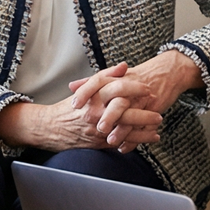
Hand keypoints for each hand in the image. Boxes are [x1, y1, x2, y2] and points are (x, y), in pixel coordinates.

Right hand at [0, 88, 163, 153]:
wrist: (52, 128)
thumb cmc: (71, 107)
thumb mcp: (87, 88)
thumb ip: (106, 76)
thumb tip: (125, 66)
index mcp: (93, 96)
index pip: (117, 88)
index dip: (134, 88)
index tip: (146, 88)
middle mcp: (95, 112)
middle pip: (125, 110)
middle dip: (143, 110)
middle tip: (157, 107)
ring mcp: (97, 128)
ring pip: (125, 128)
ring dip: (144, 127)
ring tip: (158, 124)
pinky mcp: (99, 142)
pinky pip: (122, 141)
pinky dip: (137, 140)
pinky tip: (150, 137)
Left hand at [69, 52, 203, 145]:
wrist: (166, 72)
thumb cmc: (137, 76)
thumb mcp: (115, 76)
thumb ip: (91, 82)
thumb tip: (72, 86)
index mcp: (116, 78)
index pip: (97, 81)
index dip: (85, 92)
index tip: (74, 105)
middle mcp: (128, 88)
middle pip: (117, 101)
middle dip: (108, 116)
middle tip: (98, 129)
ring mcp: (142, 99)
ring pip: (132, 116)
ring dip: (122, 131)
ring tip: (111, 142)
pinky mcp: (154, 108)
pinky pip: (145, 126)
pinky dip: (135, 139)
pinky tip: (125, 147)